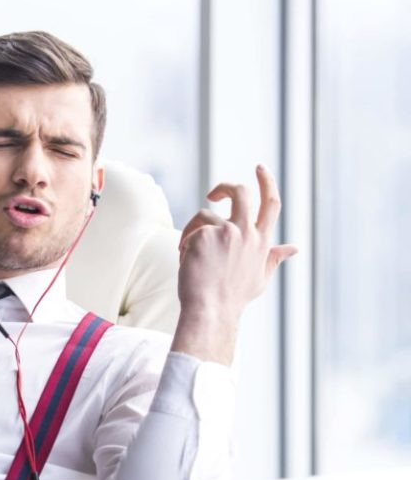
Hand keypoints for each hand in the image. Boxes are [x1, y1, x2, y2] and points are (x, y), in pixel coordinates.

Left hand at [172, 165, 297, 362]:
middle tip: (213, 193)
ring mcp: (227, 233)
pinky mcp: (206, 235)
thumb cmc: (232, 298)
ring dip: (193, 229)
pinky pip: (191, 231)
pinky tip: (186, 262)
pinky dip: (184, 245)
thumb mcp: (260, 278)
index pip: (271, 204)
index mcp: (262, 242)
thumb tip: (294, 247)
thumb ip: (274, 258)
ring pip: (206, 213)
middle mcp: (248, 233)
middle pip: (241, 193)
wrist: (210, 310)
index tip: (259, 168)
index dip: (266, 182)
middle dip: (226, 187)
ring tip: (187, 252)